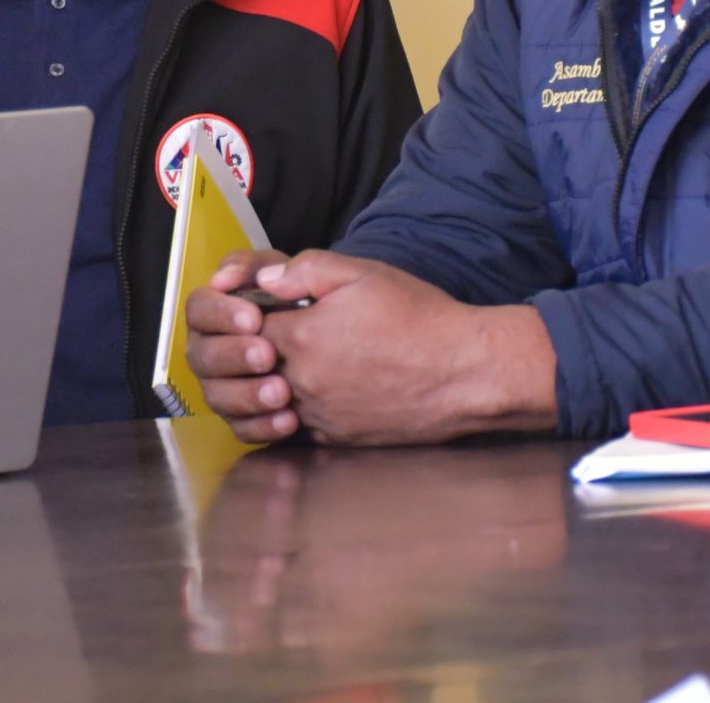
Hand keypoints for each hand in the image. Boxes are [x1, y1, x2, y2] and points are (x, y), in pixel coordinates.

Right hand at [183, 250, 296, 442]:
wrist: (337, 334)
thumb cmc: (304, 296)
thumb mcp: (290, 269)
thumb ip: (261, 265)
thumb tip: (227, 277)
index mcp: (216, 309)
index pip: (199, 309)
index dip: (220, 315)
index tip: (254, 318)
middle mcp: (211, 349)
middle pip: (202, 356)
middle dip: (234, 356)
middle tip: (267, 355)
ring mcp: (223, 386)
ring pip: (218, 396)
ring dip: (247, 395)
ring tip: (281, 392)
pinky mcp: (242, 417)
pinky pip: (241, 428)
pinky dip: (263, 426)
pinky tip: (289, 420)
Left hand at [213, 251, 557, 446]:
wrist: (465, 372)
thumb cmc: (418, 317)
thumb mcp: (361, 273)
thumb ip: (304, 270)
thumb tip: (263, 279)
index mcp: (301, 338)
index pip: (244, 329)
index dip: (246, 316)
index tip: (259, 308)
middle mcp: (302, 383)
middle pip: (252, 368)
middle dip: (253, 352)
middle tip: (269, 336)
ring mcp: (320, 416)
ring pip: (270, 401)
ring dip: (272, 383)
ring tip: (294, 362)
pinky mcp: (338, 439)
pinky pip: (298, 426)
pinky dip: (297, 409)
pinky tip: (319, 388)